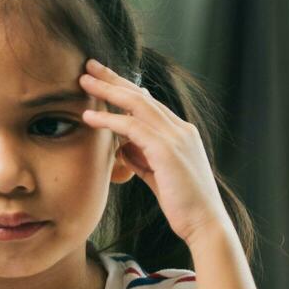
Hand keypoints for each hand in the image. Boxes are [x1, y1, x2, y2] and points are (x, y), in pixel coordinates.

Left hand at [78, 58, 229, 244]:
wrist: (204, 224)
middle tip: (89, 65)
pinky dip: (109, 120)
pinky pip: (133, 127)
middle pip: (141, 95)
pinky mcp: (168, 150)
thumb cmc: (182, 204)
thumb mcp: (157, 175)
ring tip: (84, 80)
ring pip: (136, 104)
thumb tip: (122, 146)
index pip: (148, 102)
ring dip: (108, 91)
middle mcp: (180, 129)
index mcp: (180, 133)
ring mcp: (176, 137)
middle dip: (114, 78)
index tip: (103, 78)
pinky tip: (89, 117)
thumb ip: (142, 157)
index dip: (124, 88)